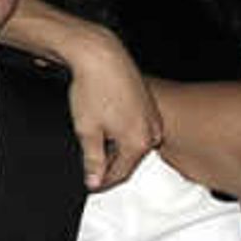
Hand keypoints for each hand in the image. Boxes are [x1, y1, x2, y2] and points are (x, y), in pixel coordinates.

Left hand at [57, 22, 161, 191]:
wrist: (101, 56)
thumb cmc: (94, 87)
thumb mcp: (87, 130)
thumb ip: (93, 159)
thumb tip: (94, 179)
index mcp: (138, 142)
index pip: (121, 173)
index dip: (102, 181)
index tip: (91, 184)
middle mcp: (151, 132)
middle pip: (130, 159)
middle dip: (111, 165)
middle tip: (91, 167)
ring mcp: (153, 118)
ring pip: (135, 143)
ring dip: (118, 148)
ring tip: (97, 141)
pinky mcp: (149, 106)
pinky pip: (138, 128)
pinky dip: (124, 132)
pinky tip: (108, 123)